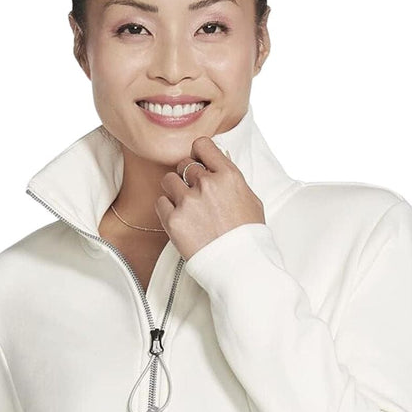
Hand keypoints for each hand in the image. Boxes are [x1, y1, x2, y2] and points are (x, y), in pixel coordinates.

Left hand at [155, 136, 264, 260]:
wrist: (239, 265)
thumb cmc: (248, 236)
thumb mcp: (250, 199)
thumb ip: (231, 179)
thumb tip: (219, 163)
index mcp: (228, 176)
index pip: (202, 145)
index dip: (197, 154)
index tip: (198, 163)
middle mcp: (207, 184)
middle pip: (184, 165)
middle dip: (187, 177)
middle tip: (194, 194)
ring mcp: (189, 201)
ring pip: (168, 181)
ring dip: (174, 191)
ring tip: (186, 208)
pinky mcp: (174, 220)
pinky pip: (160, 203)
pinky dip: (167, 210)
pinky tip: (179, 220)